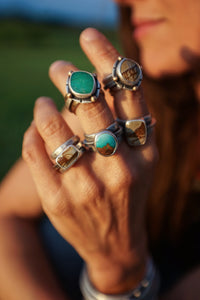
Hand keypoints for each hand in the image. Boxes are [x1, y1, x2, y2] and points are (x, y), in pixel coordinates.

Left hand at [22, 28, 157, 293]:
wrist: (116, 244)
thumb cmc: (128, 193)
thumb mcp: (142, 161)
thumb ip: (130, 123)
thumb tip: (102, 77)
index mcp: (144, 152)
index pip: (128, 94)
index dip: (108, 59)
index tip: (88, 36)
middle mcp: (120, 168)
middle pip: (91, 106)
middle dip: (70, 78)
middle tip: (58, 67)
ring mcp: (88, 187)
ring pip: (57, 131)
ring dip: (45, 109)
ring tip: (43, 103)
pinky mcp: (59, 202)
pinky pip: (37, 155)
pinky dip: (32, 135)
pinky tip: (36, 131)